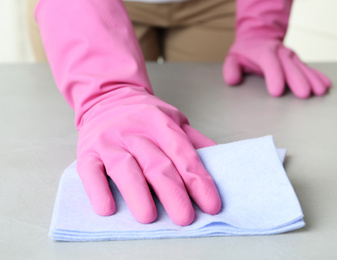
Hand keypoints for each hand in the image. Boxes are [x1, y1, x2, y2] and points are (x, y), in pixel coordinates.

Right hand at [77, 89, 220, 225]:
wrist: (108, 97)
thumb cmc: (145, 115)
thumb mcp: (173, 119)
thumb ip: (194, 140)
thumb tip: (220, 160)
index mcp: (160, 123)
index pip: (183, 154)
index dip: (198, 180)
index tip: (211, 205)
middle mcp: (134, 131)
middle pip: (156, 164)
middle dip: (173, 193)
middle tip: (185, 218)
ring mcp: (109, 141)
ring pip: (125, 169)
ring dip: (137, 194)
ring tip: (149, 217)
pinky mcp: (87, 152)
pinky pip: (91, 172)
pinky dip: (98, 191)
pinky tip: (108, 208)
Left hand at [223, 38, 331, 98]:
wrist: (260, 36)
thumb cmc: (246, 51)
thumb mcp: (233, 57)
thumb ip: (231, 69)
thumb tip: (233, 80)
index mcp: (263, 51)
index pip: (270, 63)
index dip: (274, 77)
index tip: (276, 92)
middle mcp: (280, 53)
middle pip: (290, 67)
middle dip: (298, 80)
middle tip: (304, 94)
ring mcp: (291, 56)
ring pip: (302, 67)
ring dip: (312, 79)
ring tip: (320, 91)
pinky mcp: (297, 61)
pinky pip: (309, 68)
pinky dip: (318, 76)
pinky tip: (325, 85)